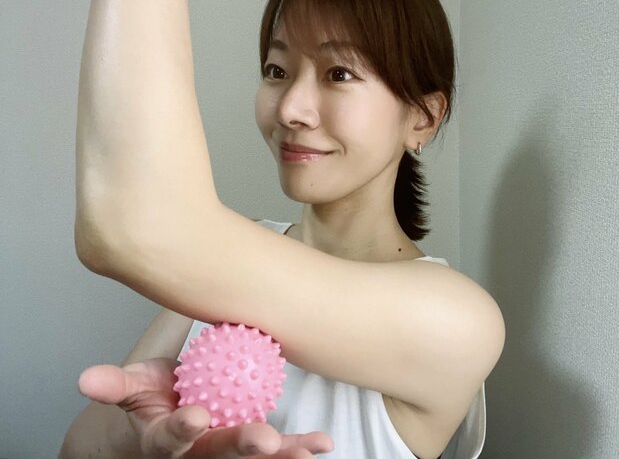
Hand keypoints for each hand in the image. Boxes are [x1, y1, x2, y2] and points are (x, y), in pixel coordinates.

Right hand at [78, 358, 333, 457]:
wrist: (164, 420)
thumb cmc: (148, 401)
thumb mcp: (130, 389)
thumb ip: (115, 385)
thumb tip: (85, 378)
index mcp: (164, 441)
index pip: (170, 439)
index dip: (181, 430)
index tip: (195, 417)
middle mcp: (197, 454)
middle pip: (219, 454)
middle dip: (241, 447)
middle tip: (264, 439)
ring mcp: (224, 453)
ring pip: (251, 458)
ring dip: (282, 454)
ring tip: (307, 450)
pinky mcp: (248, 448)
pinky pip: (275, 450)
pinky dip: (299, 447)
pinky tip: (323, 444)